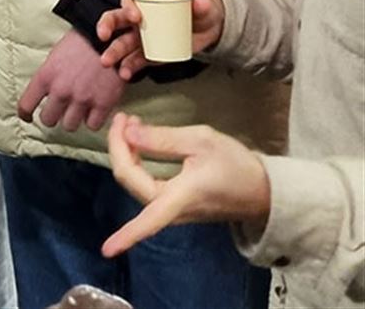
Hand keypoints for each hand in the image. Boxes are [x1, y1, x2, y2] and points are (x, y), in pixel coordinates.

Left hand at [18, 28, 127, 131]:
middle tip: (58, 111)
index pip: (25, 105)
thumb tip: (43, 94)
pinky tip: (92, 111)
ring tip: (76, 110)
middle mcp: (61, 91)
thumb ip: (48, 78)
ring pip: (69, 126)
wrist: (109, 38)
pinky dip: (92, 120)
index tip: (27, 116)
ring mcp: (82, 99)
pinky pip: (92, 125)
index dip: (25, 114)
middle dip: (52, 116)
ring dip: (72, 119)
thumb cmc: (81, 43)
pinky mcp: (103, 104)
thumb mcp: (55, 56)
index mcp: (45, 77)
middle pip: (48, 120)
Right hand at [97, 0, 225, 80]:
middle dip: (107, 26)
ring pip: (122, 42)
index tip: (135, 17)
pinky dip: (129, 67)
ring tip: (108, 61)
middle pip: (116, 18)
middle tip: (104, 34)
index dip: (129, 6)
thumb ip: (202, 3)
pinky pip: (134, 60)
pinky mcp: (148, 52)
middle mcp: (140, 16)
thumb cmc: (199, 10)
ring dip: (113, 52)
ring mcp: (142, 35)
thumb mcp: (204, 4)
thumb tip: (200, 2)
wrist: (208, 28)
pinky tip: (125, 73)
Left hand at [102, 113, 269, 257]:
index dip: (126, 236)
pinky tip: (138, 142)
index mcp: (181, 198)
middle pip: (131, 182)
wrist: (264, 189)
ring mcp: (174, 210)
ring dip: (126, 154)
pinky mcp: (176, 205)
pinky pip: (146, 185)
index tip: (105, 250)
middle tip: (124, 118)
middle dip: (119, 148)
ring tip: (130, 123)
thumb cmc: (236, 166)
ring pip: (136, 183)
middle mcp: (173, 210)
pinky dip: (136, 162)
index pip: (148, 220)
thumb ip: (163, 139)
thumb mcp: (202, 142)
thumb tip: (128, 134)